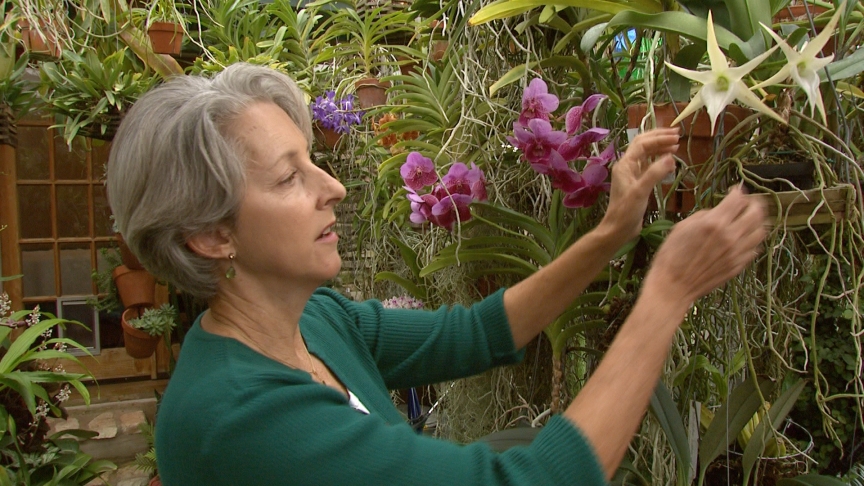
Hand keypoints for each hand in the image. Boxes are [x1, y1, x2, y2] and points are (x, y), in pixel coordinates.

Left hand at [601, 128, 679, 241]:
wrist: (618, 229)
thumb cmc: (626, 211)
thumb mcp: (641, 191)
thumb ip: (655, 173)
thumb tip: (671, 157)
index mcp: (625, 164)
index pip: (642, 143)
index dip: (659, 137)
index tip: (676, 136)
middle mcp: (627, 166)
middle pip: (643, 145)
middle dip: (659, 138)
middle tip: (677, 135)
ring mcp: (632, 175)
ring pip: (646, 155)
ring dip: (660, 148)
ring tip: (676, 146)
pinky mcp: (637, 183)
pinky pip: (649, 166)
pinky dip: (659, 161)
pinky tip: (669, 162)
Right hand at [644, 186, 766, 304]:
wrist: (673, 286)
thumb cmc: (671, 256)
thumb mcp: (682, 227)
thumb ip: (704, 215)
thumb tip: (718, 212)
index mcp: (714, 223)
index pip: (738, 199)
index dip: (737, 191)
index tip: (734, 191)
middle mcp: (730, 236)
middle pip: (756, 212)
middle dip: (754, 203)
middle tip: (748, 202)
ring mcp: (737, 253)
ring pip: (761, 231)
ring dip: (758, 221)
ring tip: (750, 219)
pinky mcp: (738, 265)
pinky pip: (755, 248)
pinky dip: (752, 240)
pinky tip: (743, 238)